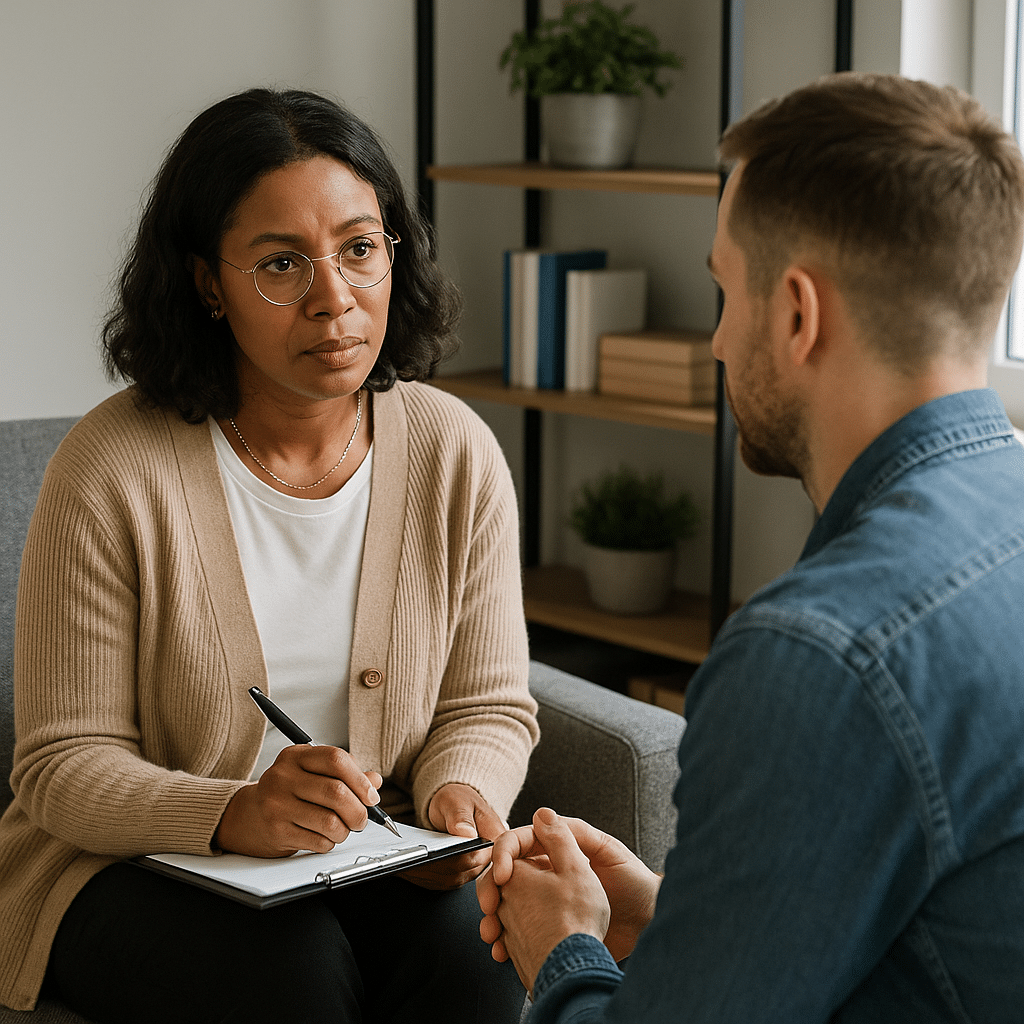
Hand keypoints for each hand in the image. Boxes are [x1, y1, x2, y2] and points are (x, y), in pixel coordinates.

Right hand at [214, 745, 383, 857]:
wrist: (247, 816)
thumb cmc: (288, 792)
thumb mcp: (312, 773)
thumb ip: (344, 774)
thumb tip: (375, 782)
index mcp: (296, 756)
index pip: (336, 759)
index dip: (360, 779)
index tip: (371, 796)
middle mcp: (284, 776)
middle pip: (337, 792)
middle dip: (359, 811)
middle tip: (362, 819)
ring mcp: (277, 804)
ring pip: (330, 821)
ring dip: (345, 830)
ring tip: (341, 829)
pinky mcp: (276, 831)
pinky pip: (319, 841)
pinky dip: (329, 842)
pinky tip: (323, 837)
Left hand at [400, 783, 505, 890]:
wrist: (454, 805)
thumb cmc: (458, 799)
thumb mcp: (458, 800)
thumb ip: (461, 816)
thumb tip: (466, 834)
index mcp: (494, 836)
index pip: (478, 855)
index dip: (456, 858)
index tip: (434, 855)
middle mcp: (486, 855)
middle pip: (463, 870)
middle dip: (436, 867)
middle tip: (414, 861)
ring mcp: (473, 867)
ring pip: (451, 879)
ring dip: (427, 875)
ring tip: (406, 866)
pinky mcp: (458, 873)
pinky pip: (443, 881)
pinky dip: (424, 877)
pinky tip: (408, 870)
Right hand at [479, 808, 660, 966]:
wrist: (650, 923)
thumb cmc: (635, 882)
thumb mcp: (608, 852)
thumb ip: (575, 834)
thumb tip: (541, 814)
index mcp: (559, 851)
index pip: (520, 844)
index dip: (504, 855)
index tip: (502, 875)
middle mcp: (549, 874)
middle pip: (507, 875)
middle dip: (491, 889)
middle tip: (489, 907)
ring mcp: (547, 903)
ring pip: (508, 905)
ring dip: (494, 918)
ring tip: (492, 933)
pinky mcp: (551, 929)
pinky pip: (520, 931)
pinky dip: (507, 940)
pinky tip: (503, 949)